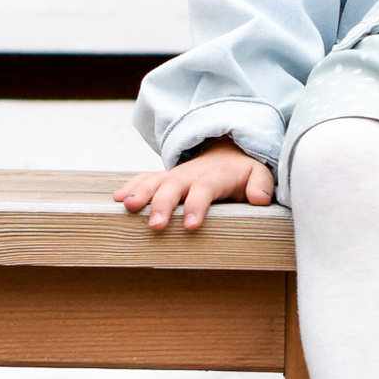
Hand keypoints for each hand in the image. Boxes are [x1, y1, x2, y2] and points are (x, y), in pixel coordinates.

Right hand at [116, 146, 273, 232]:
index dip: (197, 206)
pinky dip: (130, 186)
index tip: (190, 225)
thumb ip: (261, 184)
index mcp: (214, 176)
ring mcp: (173, 176)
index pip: (205, 190)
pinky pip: (144, 179)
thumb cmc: (242, 171)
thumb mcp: (258, 174)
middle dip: (162, 205)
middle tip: (154, 225)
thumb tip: (260, 198)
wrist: (226, 153)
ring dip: (139, 194)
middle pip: (173, 188)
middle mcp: (190, 174)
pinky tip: (116, 199)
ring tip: (126, 208)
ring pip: (154, 182)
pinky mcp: (163, 178)